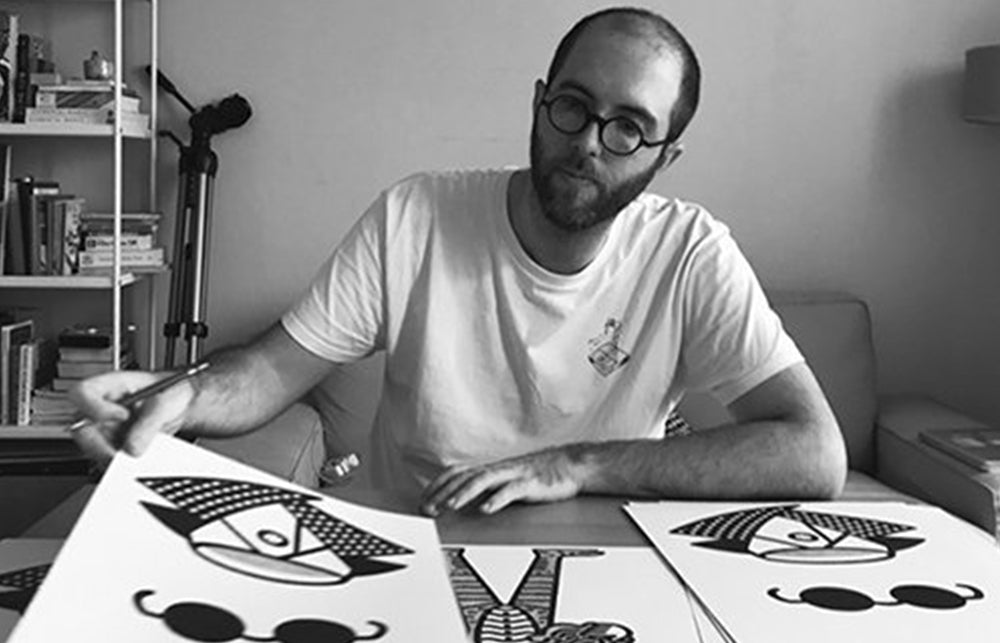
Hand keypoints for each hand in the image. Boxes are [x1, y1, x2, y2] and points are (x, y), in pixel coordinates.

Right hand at [69, 370, 195, 464]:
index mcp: (110, 385)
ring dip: (110, 456)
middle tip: (124, 452)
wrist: (180, 404)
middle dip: (99, 445)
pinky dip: (119, 463)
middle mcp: (101, 406)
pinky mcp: (111, 444)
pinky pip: (106, 458)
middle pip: (80, 427)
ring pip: (91, 448)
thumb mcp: (166, 401)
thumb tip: (132, 448)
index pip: (82, 393)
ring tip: (136, 456)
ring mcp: (104, 427)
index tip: (122, 415)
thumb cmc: (170, 392)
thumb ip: (150, 423)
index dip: (96, 407)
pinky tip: (137, 460)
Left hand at [420, 446, 589, 515]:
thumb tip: (463, 499)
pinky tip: (487, 510)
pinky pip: (512, 490)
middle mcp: (498, 469)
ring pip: (484, 481)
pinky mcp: (530, 483)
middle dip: (443, 493)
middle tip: (428, 509)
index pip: (456, 473)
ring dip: (464, 494)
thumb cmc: (538, 475)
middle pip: (464, 477)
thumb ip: (486, 487)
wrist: (570, 465)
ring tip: (451, 506)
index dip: (437, 486)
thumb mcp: (506, 480)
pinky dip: (498, 499)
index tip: (423, 501)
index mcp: (490, 469)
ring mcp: (514, 474)